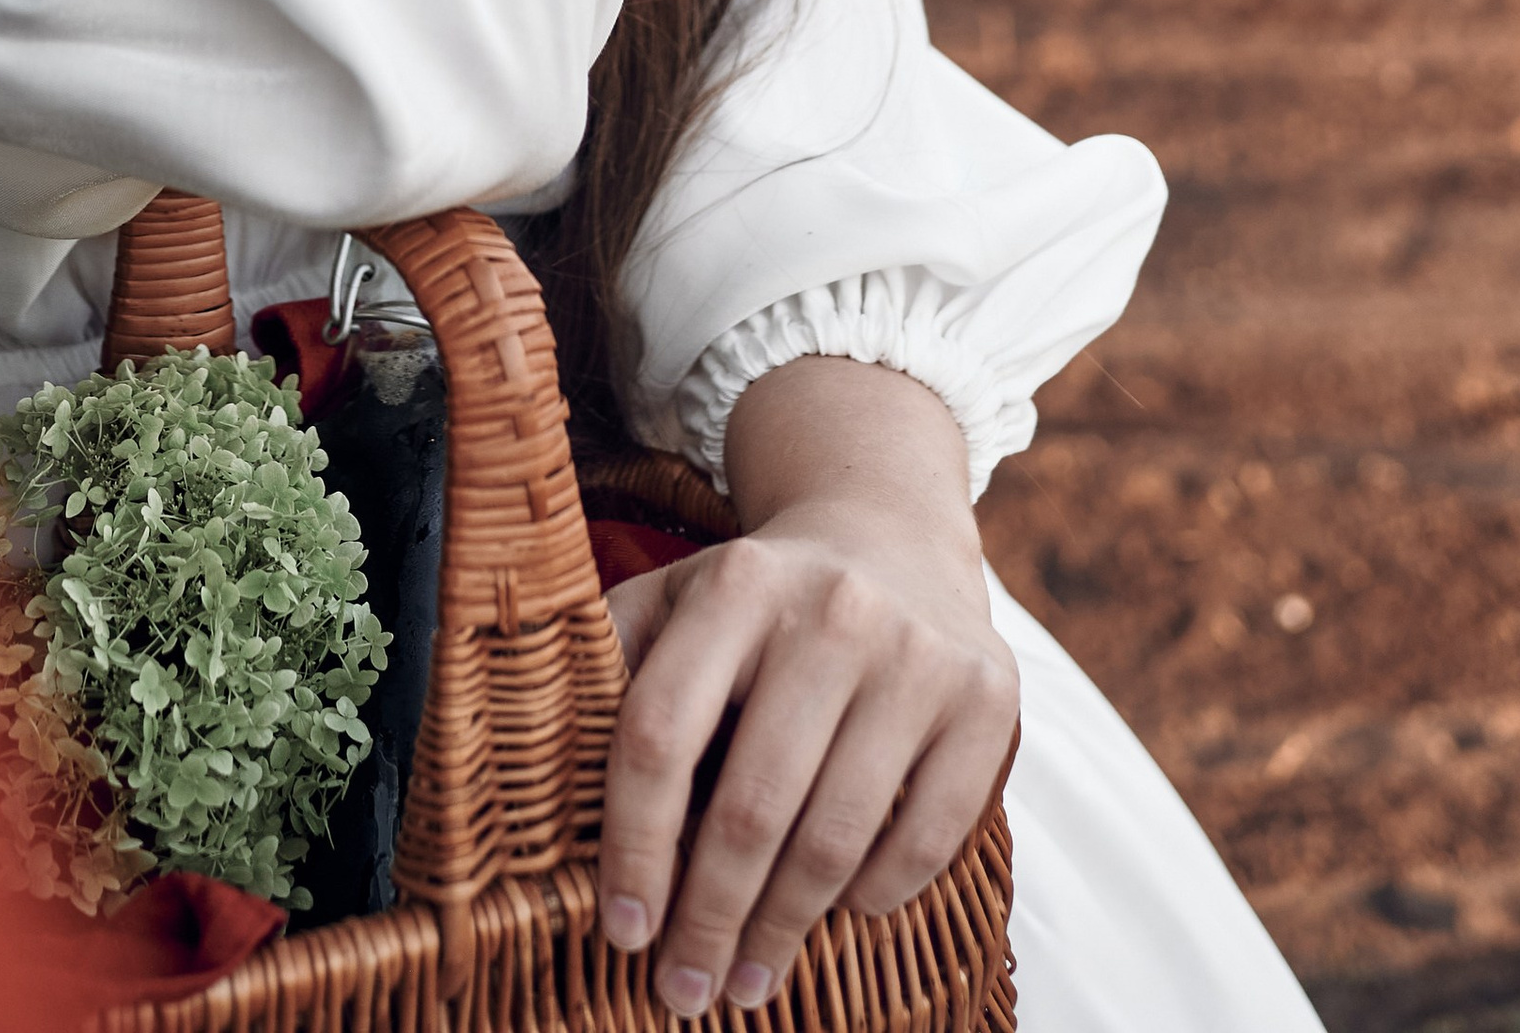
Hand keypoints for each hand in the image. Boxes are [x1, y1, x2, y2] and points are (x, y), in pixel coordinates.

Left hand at [597, 365, 1017, 1012]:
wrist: (890, 531)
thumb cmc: (758, 600)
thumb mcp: (675, 602)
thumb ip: (609, 671)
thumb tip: (531, 782)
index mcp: (736, 584)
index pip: (659, 736)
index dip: (631, 848)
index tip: (621, 930)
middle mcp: (832, 610)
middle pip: (749, 806)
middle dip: (707, 921)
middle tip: (683, 991)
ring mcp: (918, 655)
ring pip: (834, 839)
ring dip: (782, 932)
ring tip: (749, 980)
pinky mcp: (988, 698)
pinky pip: (924, 840)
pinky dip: (876, 896)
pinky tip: (840, 912)